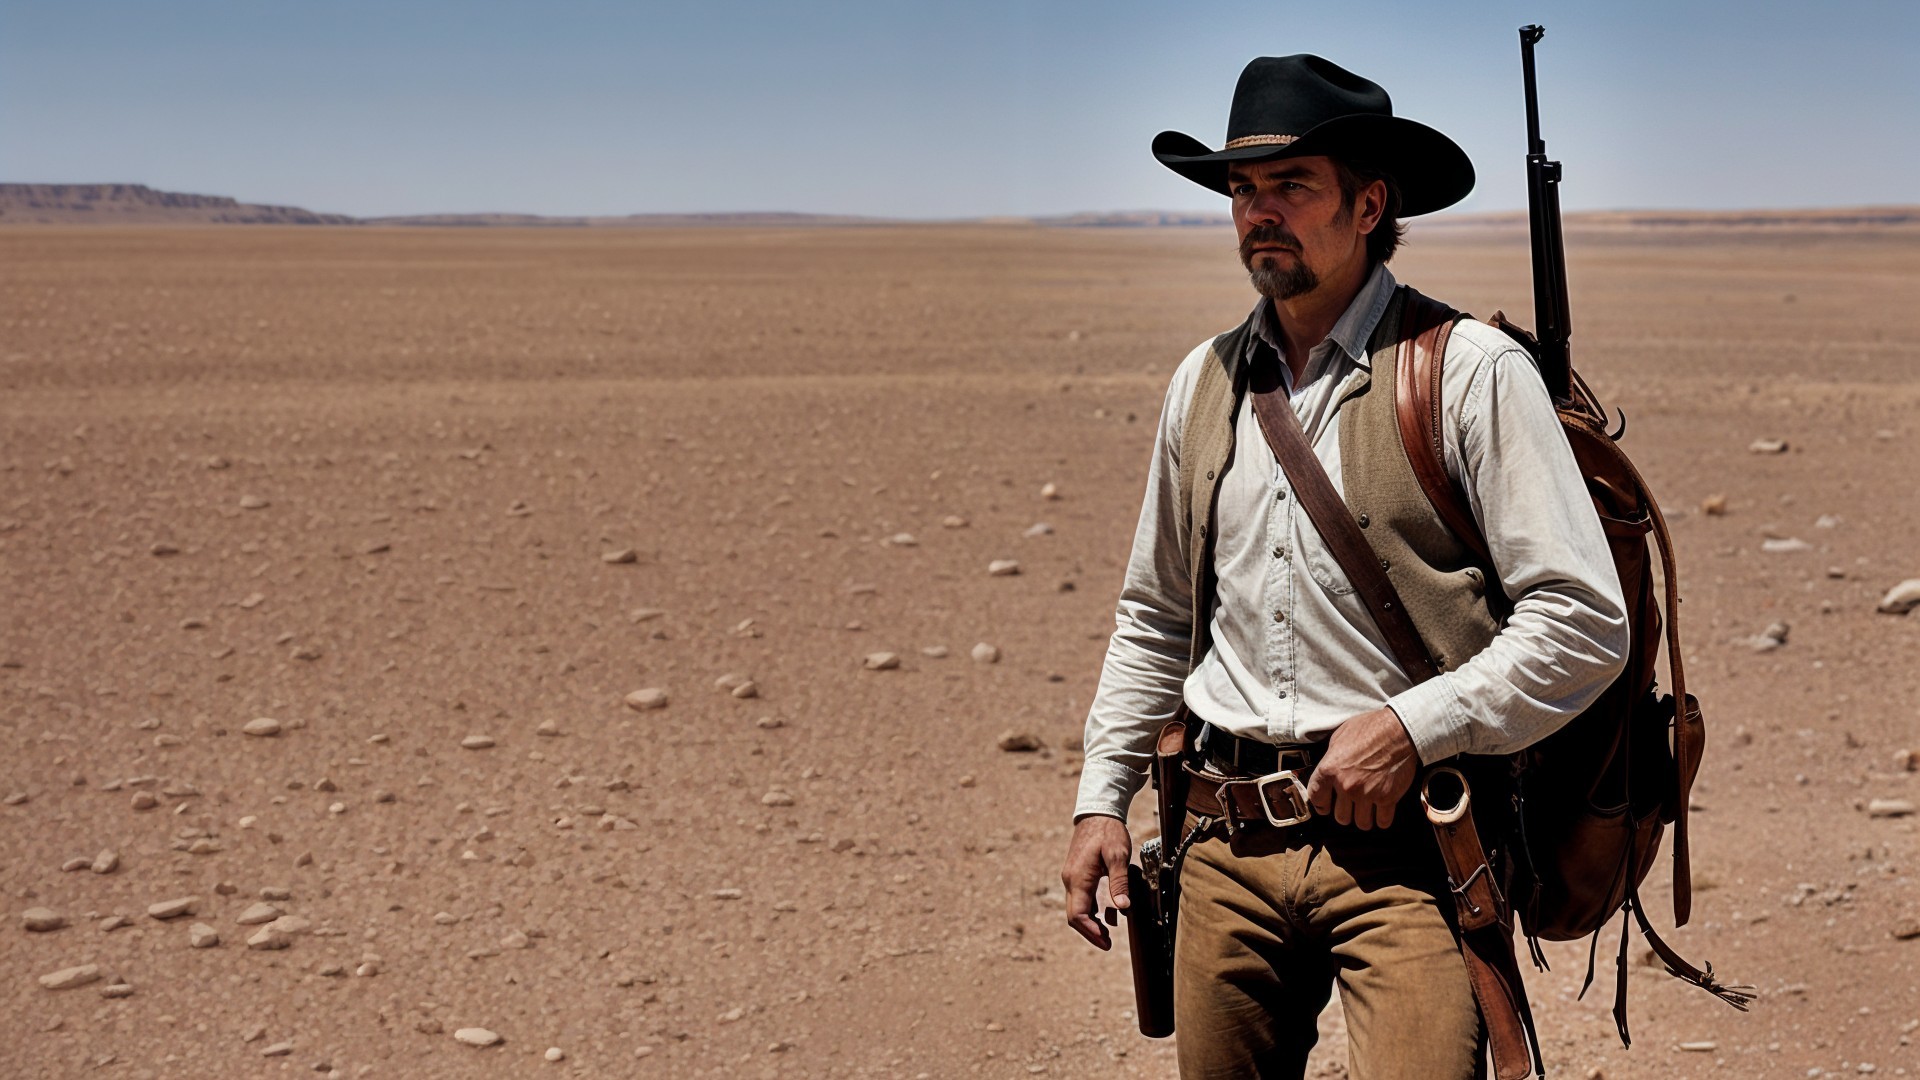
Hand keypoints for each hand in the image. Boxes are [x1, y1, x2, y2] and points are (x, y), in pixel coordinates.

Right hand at [1061, 814, 1132, 949]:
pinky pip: (1081, 899)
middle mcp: (1070, 880)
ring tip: (1109, 934)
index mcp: (1078, 878)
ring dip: (1091, 923)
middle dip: (1090, 932)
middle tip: (1108, 945)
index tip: (1107, 944)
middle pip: (1074, 915)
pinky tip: (1107, 915)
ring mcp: (1072, 877)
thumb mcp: (1118, 855)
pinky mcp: (1077, 874)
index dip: (1091, 932)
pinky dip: (1091, 911)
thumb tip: (1122, 908)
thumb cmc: (1109, 831)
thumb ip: (1119, 882)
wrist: (1097, 812)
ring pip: (1076, 908)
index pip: (1078, 915)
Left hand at [1304, 706, 1419, 829]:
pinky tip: (1381, 813)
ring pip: (1361, 823)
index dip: (1320, 804)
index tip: (1324, 806)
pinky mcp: (1388, 798)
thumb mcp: (1339, 737)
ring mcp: (1367, 794)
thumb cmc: (1370, 728)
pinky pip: (1382, 821)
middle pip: (1340, 816)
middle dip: (1345, 812)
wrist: (1399, 730)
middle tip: (1350, 806)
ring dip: (1363, 818)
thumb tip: (1329, 768)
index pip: (1316, 797)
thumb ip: (1331, 758)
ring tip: (1366, 811)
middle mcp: (1346, 785)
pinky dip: (1382, 820)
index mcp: (1330, 769)